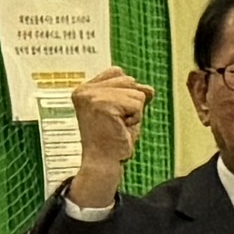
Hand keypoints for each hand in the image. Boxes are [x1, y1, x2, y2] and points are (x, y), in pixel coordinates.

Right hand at [63, 64, 147, 208]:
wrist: (103, 161)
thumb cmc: (112, 139)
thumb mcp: (124, 111)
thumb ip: (133, 95)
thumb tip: (148, 88)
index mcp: (84, 89)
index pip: (118, 72)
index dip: (126, 93)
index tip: (114, 113)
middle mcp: (84, 90)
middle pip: (129, 80)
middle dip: (131, 102)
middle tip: (117, 121)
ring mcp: (91, 96)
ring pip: (136, 92)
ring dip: (134, 112)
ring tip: (118, 125)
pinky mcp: (102, 104)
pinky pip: (137, 103)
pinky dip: (136, 118)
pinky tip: (120, 128)